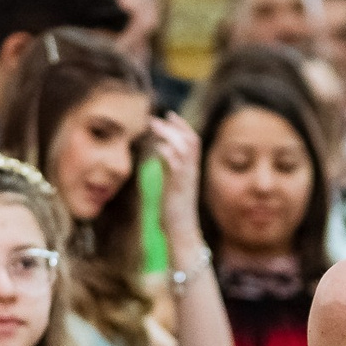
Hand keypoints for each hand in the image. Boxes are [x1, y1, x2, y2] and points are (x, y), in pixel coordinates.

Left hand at [149, 113, 203, 237]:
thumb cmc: (175, 211)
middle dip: (175, 126)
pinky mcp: (178, 188)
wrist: (182, 231)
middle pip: (189, 140)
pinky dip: (169, 154)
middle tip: (158, 116)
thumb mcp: (173, 183)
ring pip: (183, 149)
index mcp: (191, 170)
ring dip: (168, 135)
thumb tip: (163, 152)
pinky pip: (177, 166)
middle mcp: (191, 171)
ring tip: (154, 125)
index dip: (182, 126)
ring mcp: (186, 179)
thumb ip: (170, 167)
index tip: (170, 114)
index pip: (191, 141)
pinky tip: (159, 147)